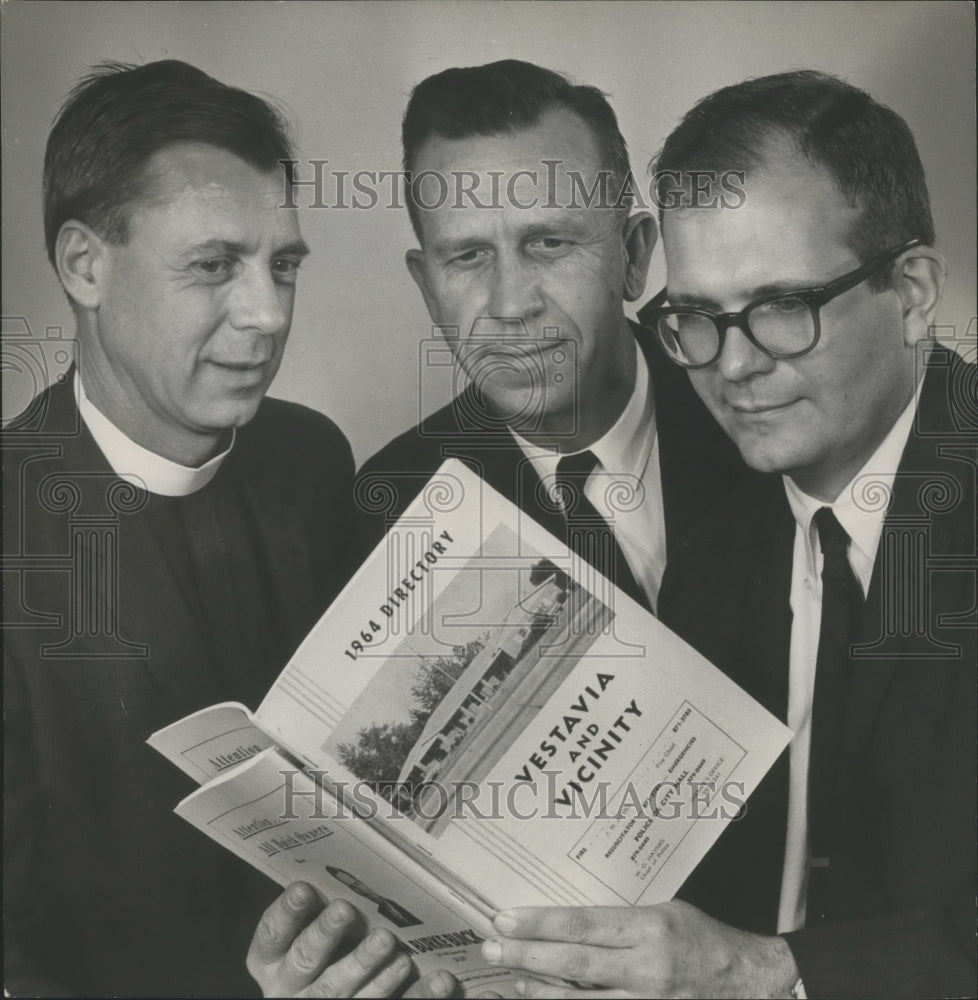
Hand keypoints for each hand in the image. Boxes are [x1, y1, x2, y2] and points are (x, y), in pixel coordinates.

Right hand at [248, 881, 459, 997]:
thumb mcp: (308, 937)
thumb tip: (348, 861)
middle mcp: (293, 990)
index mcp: (274, 963)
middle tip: (345, 909)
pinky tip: (438, 978)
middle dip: (324, 934)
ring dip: (366, 964)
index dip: (287, 912)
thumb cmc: (323, 956)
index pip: (272, 936)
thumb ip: (318, 910)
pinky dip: (419, 994)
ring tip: (387, 939)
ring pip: (343, 991)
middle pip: (305, 961)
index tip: (303, 887)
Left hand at [480, 901, 798, 997]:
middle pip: (573, 962)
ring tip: (511, 978)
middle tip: (491, 946)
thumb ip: (620, 921)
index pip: (582, 924)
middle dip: (526, 954)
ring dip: (540, 990)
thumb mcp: (665, 913)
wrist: (752, 985)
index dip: (539, 923)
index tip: (506, 918)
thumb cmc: (706, 941)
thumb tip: (569, 923)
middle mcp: (646, 969)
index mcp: (650, 929)